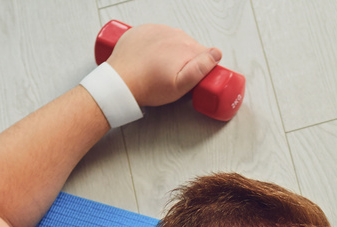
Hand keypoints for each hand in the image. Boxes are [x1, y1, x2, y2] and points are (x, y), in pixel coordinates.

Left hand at [106, 23, 221, 107]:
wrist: (120, 81)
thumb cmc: (148, 86)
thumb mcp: (181, 86)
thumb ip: (201, 68)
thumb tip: (216, 53)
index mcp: (186, 47)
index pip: (205, 54)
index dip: (201, 68)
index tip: (191, 77)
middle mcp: (173, 34)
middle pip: (190, 46)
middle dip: (186, 60)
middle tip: (173, 76)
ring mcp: (158, 30)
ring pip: (174, 40)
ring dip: (172, 51)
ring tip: (161, 68)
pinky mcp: (144, 30)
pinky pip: (158, 35)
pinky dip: (158, 45)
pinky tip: (152, 57)